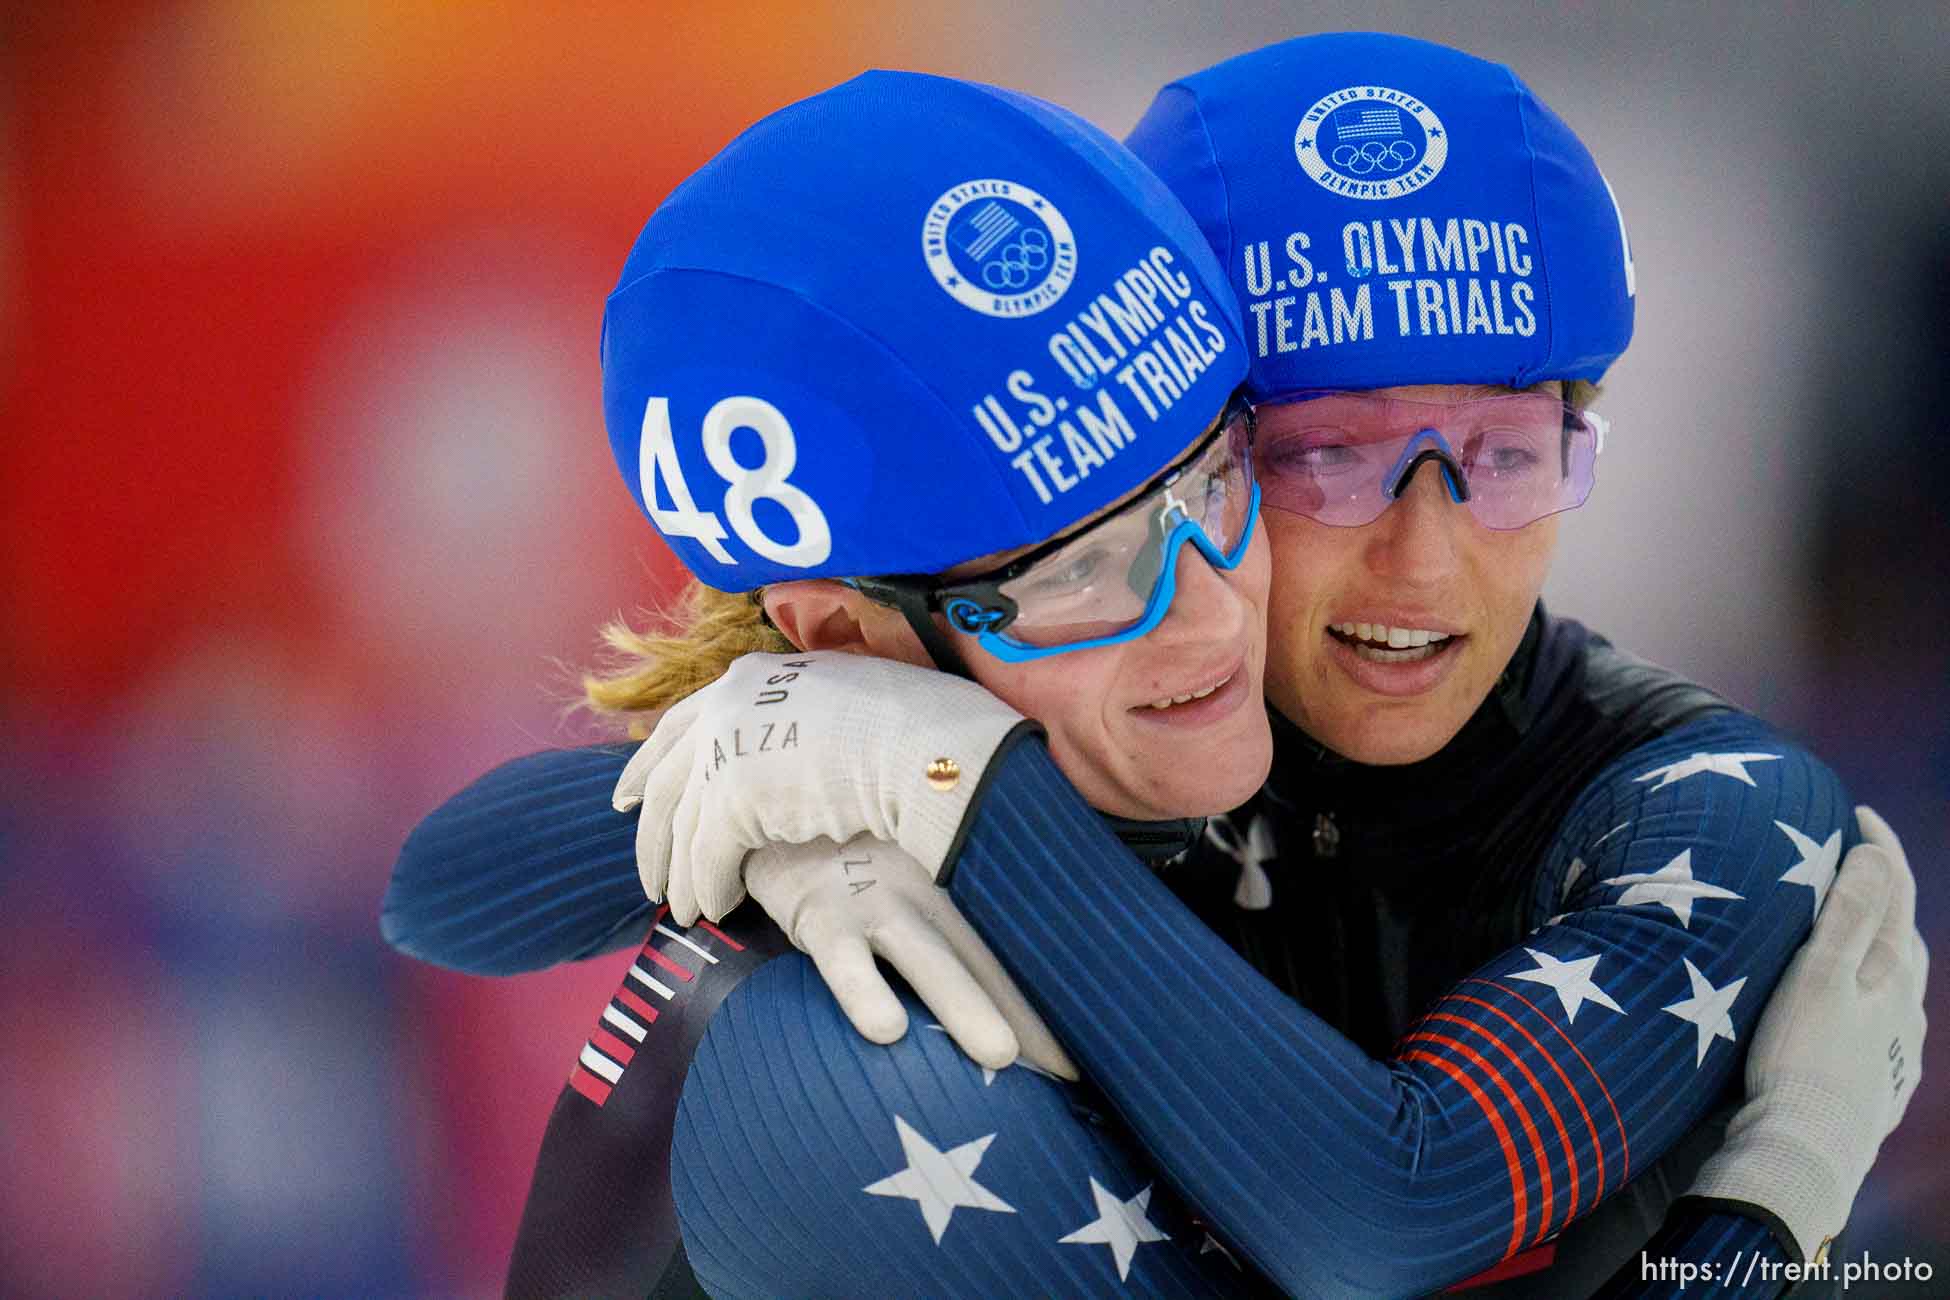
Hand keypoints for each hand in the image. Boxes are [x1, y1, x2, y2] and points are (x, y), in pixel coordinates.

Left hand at [612, 651, 1028, 923]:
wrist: (923, 742)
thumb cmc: (906, 726)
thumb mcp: (836, 703)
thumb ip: (795, 722)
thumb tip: (789, 749)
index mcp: (747, 679)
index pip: (676, 726)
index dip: (646, 766)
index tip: (626, 799)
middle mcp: (724, 706)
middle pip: (666, 780)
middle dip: (651, 834)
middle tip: (646, 875)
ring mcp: (726, 749)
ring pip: (682, 825)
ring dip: (680, 875)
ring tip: (683, 912)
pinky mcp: (735, 798)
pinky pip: (708, 856)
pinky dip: (709, 887)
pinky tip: (716, 909)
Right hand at [748, 833, 1078, 1080]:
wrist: (772, 792)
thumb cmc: (855, 844)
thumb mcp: (910, 861)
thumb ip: (953, 906)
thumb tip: (1010, 970)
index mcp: (955, 879)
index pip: (1015, 937)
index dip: (1055, 987)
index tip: (1098, 1040)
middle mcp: (928, 887)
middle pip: (989, 954)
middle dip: (1030, 1010)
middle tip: (1070, 1066)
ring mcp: (876, 897)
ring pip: (928, 956)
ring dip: (964, 1003)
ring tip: (1000, 1054)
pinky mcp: (820, 909)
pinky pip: (843, 956)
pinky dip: (865, 990)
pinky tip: (887, 1030)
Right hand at [1687, 805, 1927, 1261]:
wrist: (1807, 1153)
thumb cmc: (1802, 1061)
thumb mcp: (1818, 978)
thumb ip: (1849, 915)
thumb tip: (1875, 855)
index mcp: (1893, 975)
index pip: (1896, 893)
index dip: (1880, 849)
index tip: (1858, 813)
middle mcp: (1907, 1009)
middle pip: (1902, 936)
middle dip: (1883, 897)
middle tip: (1850, 869)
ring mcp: (1899, 1050)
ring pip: (1897, 985)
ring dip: (1877, 950)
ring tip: (1846, 938)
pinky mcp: (1883, 1085)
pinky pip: (1886, 1028)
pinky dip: (1871, 1002)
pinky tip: (1854, 1015)